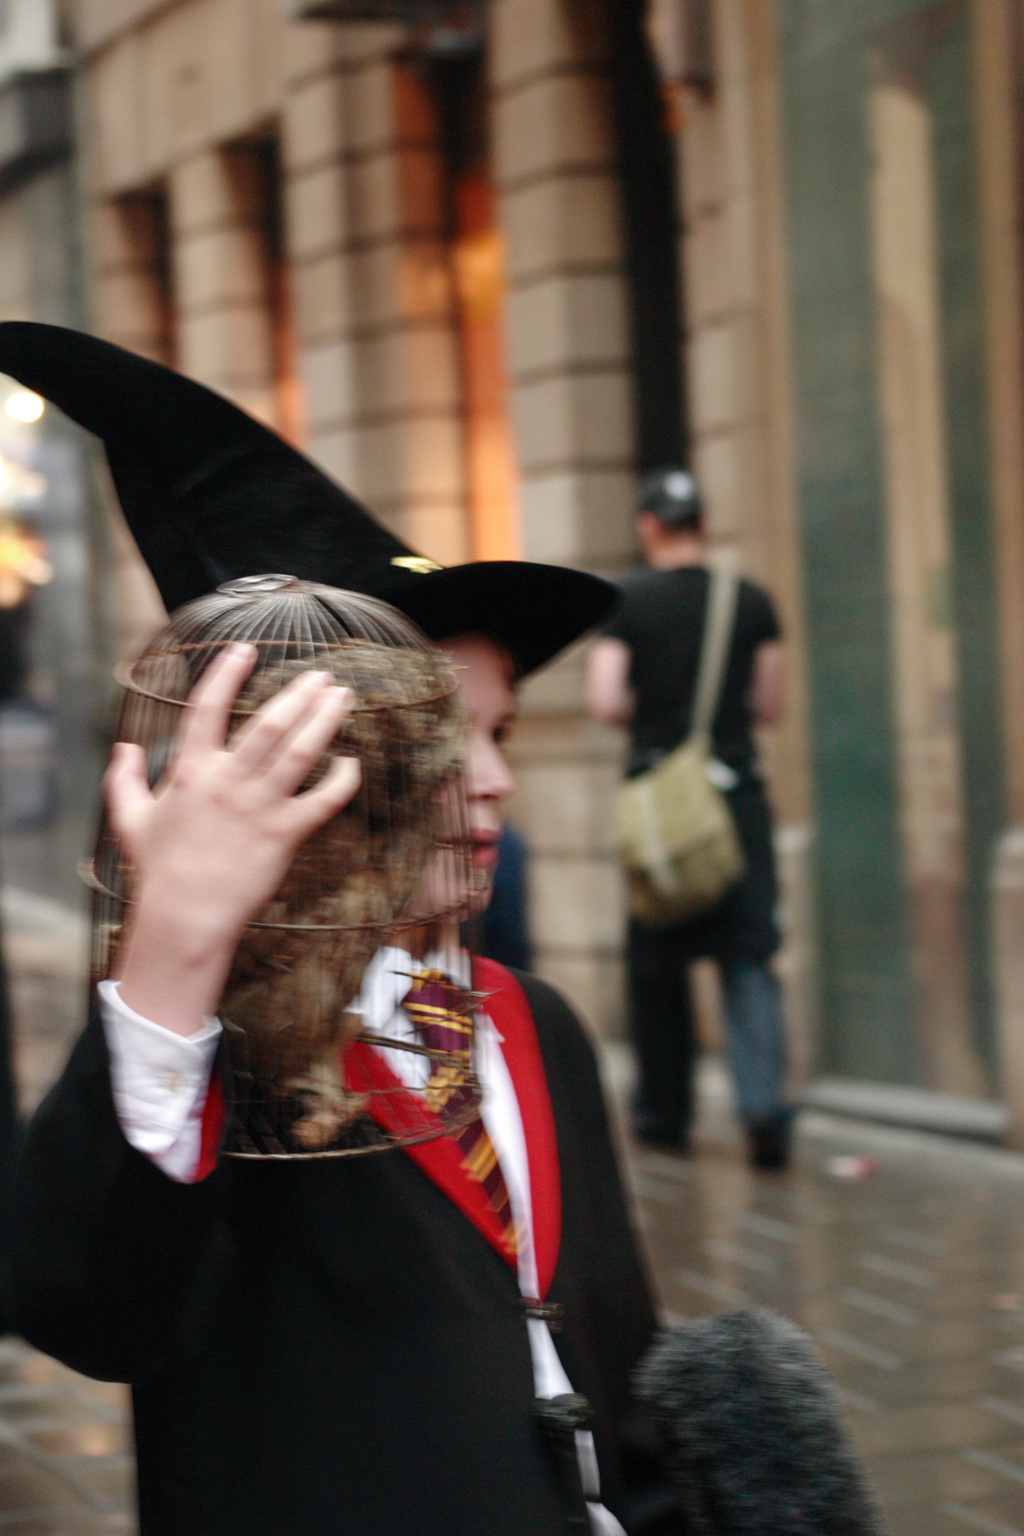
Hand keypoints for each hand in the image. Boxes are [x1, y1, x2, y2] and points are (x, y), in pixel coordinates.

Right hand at [107, 643, 359, 1034]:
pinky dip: (342, 781)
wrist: (186, 916)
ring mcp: (259, 807)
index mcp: (191, 772)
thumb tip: (125, 748)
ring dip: (325, 720)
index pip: (208, 709)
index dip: (226, 674)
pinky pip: (323, 801)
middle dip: (299, 693)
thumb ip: (124, 780)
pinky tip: (352, 764)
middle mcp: (228, 782)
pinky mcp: (284, 835)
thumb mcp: (131, 820)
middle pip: (270, 724)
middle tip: (322, 675)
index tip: (245, 649)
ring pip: (301, 752)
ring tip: (343, 697)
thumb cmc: (158, 870)